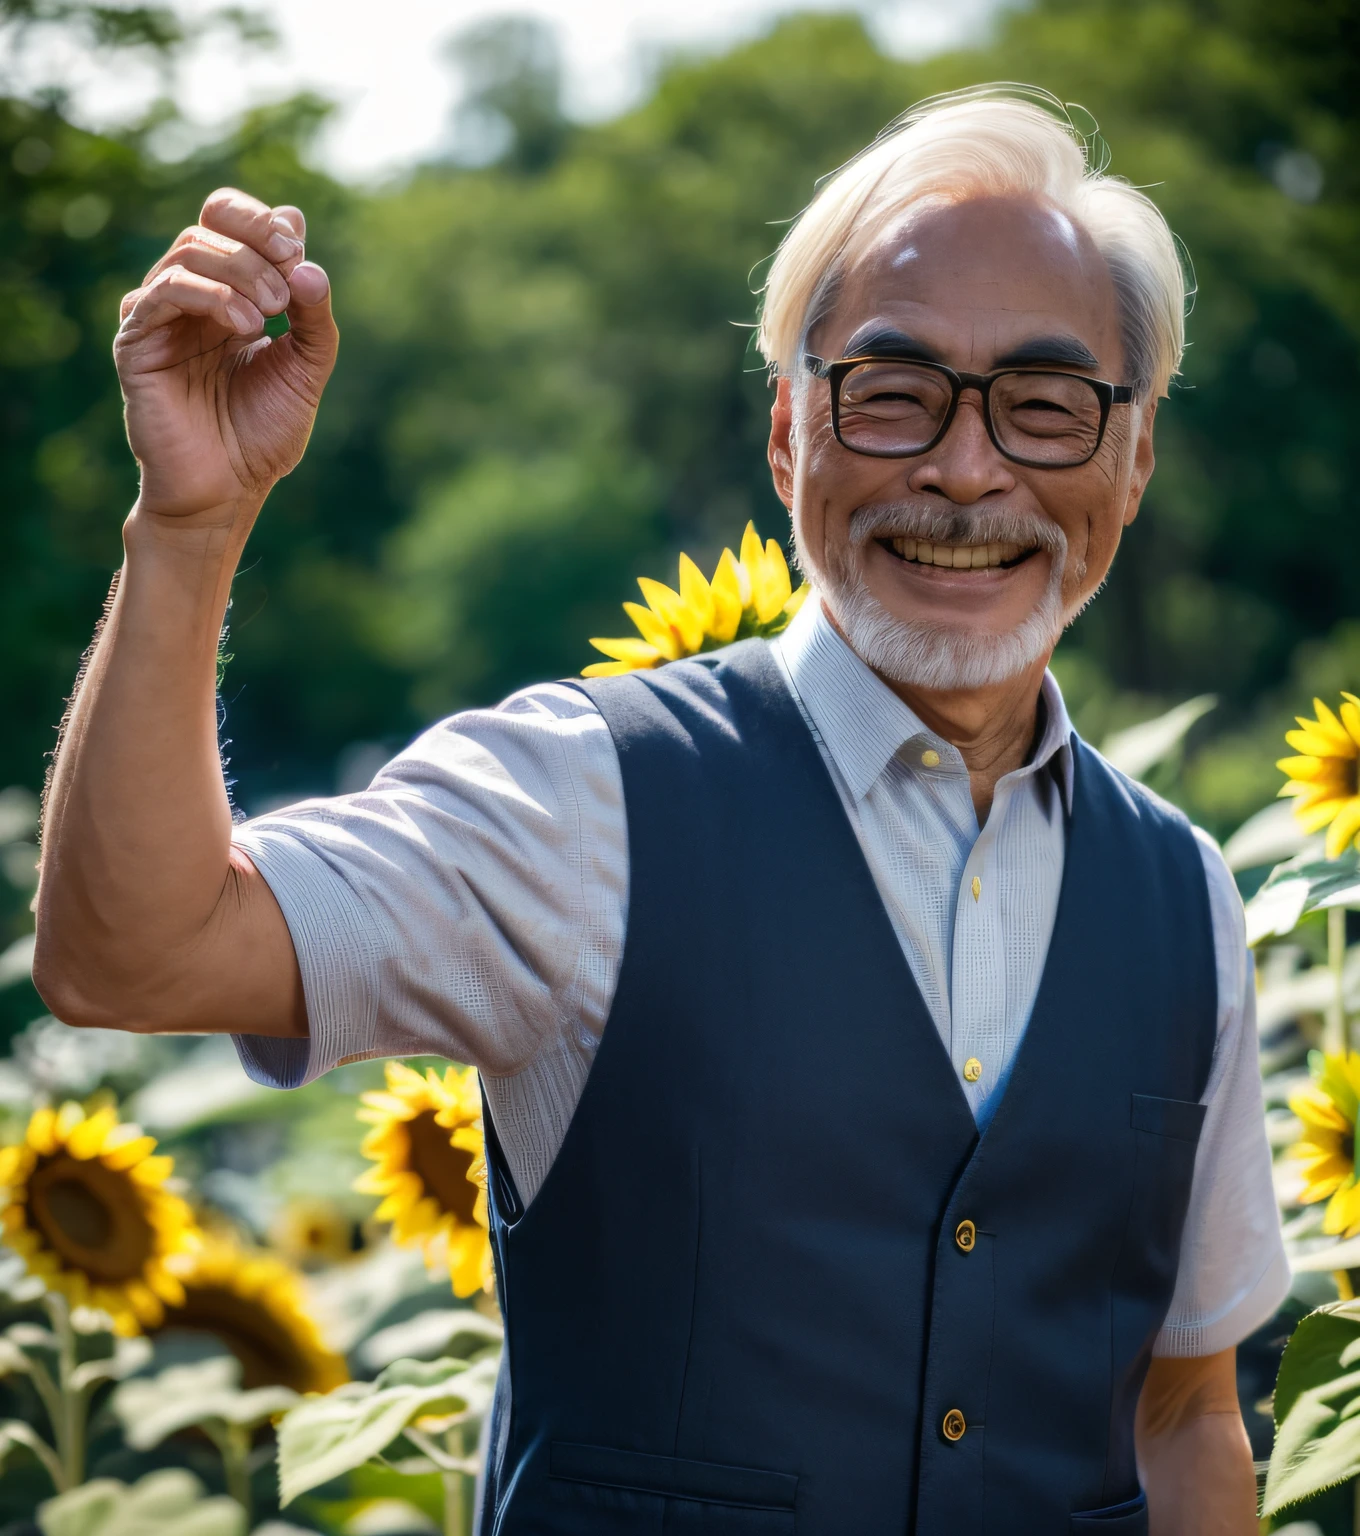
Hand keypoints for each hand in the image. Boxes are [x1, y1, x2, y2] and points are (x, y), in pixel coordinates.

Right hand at [114, 188, 338, 525]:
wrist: (229, 491)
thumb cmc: (264, 433)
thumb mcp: (307, 366)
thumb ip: (314, 310)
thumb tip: (303, 239)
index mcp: (227, 293)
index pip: (228, 219)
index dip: (262, 222)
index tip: (297, 254)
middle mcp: (188, 298)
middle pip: (208, 228)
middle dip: (256, 248)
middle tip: (287, 291)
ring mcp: (158, 318)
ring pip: (187, 253)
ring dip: (239, 271)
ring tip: (271, 312)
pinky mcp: (136, 344)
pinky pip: (162, 294)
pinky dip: (209, 297)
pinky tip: (246, 327)